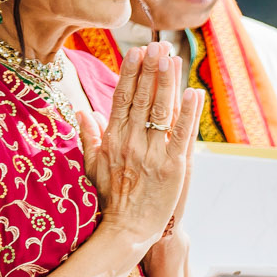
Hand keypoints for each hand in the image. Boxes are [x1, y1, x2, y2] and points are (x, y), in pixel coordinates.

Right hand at [81, 44, 202, 254]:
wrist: (127, 229)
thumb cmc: (111, 198)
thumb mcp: (92, 165)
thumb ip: (90, 137)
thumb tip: (83, 111)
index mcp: (113, 139)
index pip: (122, 98)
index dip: (130, 73)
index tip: (136, 52)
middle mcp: (131, 142)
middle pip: (143, 98)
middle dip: (151, 70)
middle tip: (158, 47)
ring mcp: (152, 153)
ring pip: (162, 111)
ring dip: (168, 82)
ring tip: (173, 59)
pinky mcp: (173, 167)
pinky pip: (182, 134)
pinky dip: (188, 113)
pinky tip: (194, 93)